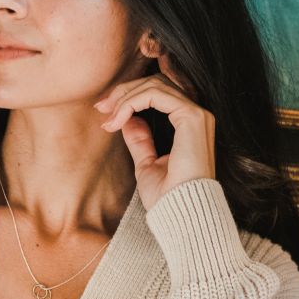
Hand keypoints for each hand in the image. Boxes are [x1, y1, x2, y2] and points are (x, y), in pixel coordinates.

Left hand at [93, 51, 215, 212]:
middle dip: (124, 92)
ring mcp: (197, 115)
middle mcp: (197, 116)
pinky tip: (118, 119)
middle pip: (157, 84)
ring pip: (154, 86)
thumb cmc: (168, 198)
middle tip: (101, 107)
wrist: (181, 214)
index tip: (106, 113)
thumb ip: (140, 140)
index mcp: (189, 126)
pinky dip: (132, 102)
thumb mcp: (147, 164)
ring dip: (125, 97)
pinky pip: (156, 94)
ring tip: (107, 117)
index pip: (160, 95)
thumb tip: (127, 121)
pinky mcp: (192, 117)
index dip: (130, 97)